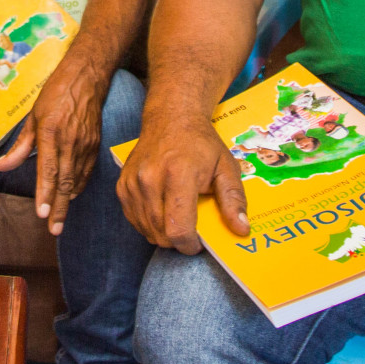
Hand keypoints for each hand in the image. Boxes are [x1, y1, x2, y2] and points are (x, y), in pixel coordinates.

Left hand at [0, 58, 110, 234]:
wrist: (87, 78)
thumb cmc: (56, 93)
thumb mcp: (33, 116)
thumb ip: (20, 145)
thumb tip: (1, 165)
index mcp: (52, 134)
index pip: (49, 171)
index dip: (45, 194)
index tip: (41, 214)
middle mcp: (70, 143)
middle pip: (64, 182)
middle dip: (58, 208)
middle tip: (54, 230)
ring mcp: (85, 145)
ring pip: (76, 180)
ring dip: (67, 201)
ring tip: (59, 220)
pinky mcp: (95, 145)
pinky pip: (86, 172)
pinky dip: (78, 187)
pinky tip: (71, 196)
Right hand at [115, 113, 249, 253]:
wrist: (171, 118)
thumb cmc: (201, 144)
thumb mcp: (226, 168)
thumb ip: (234, 200)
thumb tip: (242, 230)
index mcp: (179, 174)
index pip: (178, 228)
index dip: (190, 245)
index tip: (199, 243)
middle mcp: (150, 179)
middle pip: (161, 234)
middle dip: (178, 241)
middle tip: (191, 230)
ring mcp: (133, 183)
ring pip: (146, 230)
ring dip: (163, 234)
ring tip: (178, 219)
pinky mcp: (122, 186)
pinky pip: (134, 220)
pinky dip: (148, 224)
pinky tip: (163, 212)